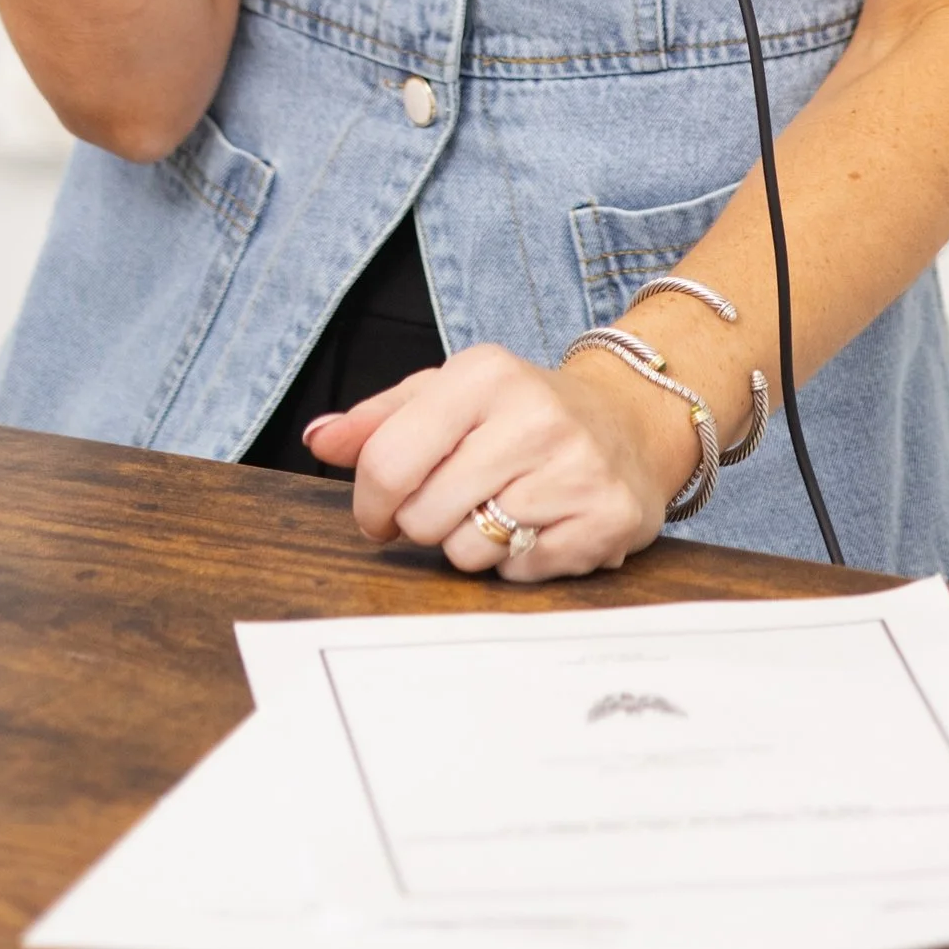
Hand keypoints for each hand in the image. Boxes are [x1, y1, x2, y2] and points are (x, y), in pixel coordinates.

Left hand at [303, 343, 695, 584]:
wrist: (629, 421)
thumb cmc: (520, 412)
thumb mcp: (448, 394)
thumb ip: (378, 419)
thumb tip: (319, 438)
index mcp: (485, 374)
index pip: (387, 462)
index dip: (370, 503)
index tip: (380, 511)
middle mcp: (535, 415)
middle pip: (424, 517)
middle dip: (426, 522)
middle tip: (459, 499)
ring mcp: (576, 469)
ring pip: (468, 553)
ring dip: (473, 544)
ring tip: (504, 507)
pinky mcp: (606, 519)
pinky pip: (519, 575)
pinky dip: (518, 562)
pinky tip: (540, 523)